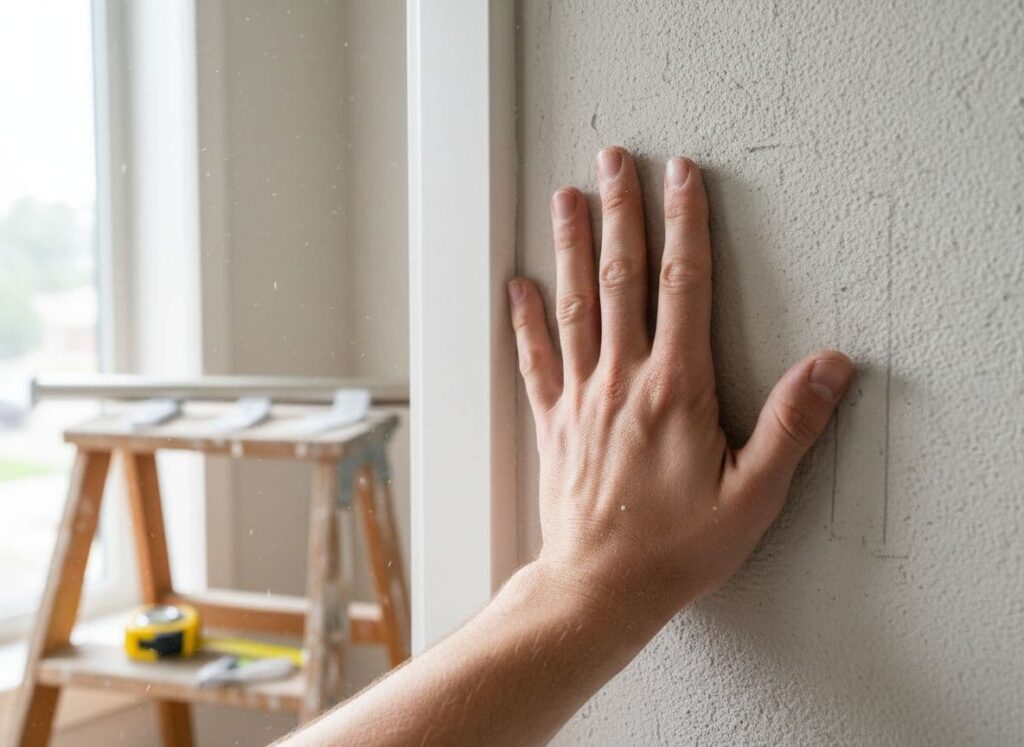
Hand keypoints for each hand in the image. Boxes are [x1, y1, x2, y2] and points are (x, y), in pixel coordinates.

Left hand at [508, 147, 851, 633]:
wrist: (600, 587)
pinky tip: (517, 286)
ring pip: (574, 304)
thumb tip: (829, 365)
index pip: (683, 285)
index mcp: (675, 387)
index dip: (685, 224)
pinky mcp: (555, 422)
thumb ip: (790, 425)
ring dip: (570, 246)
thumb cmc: (677, 547)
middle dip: (620, 212)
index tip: (681, 176)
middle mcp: (623, 378)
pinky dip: (526, 319)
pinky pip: (536, 359)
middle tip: (612, 159)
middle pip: (621, 277)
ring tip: (565, 197)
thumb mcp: (754, 495)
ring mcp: (582, 396)